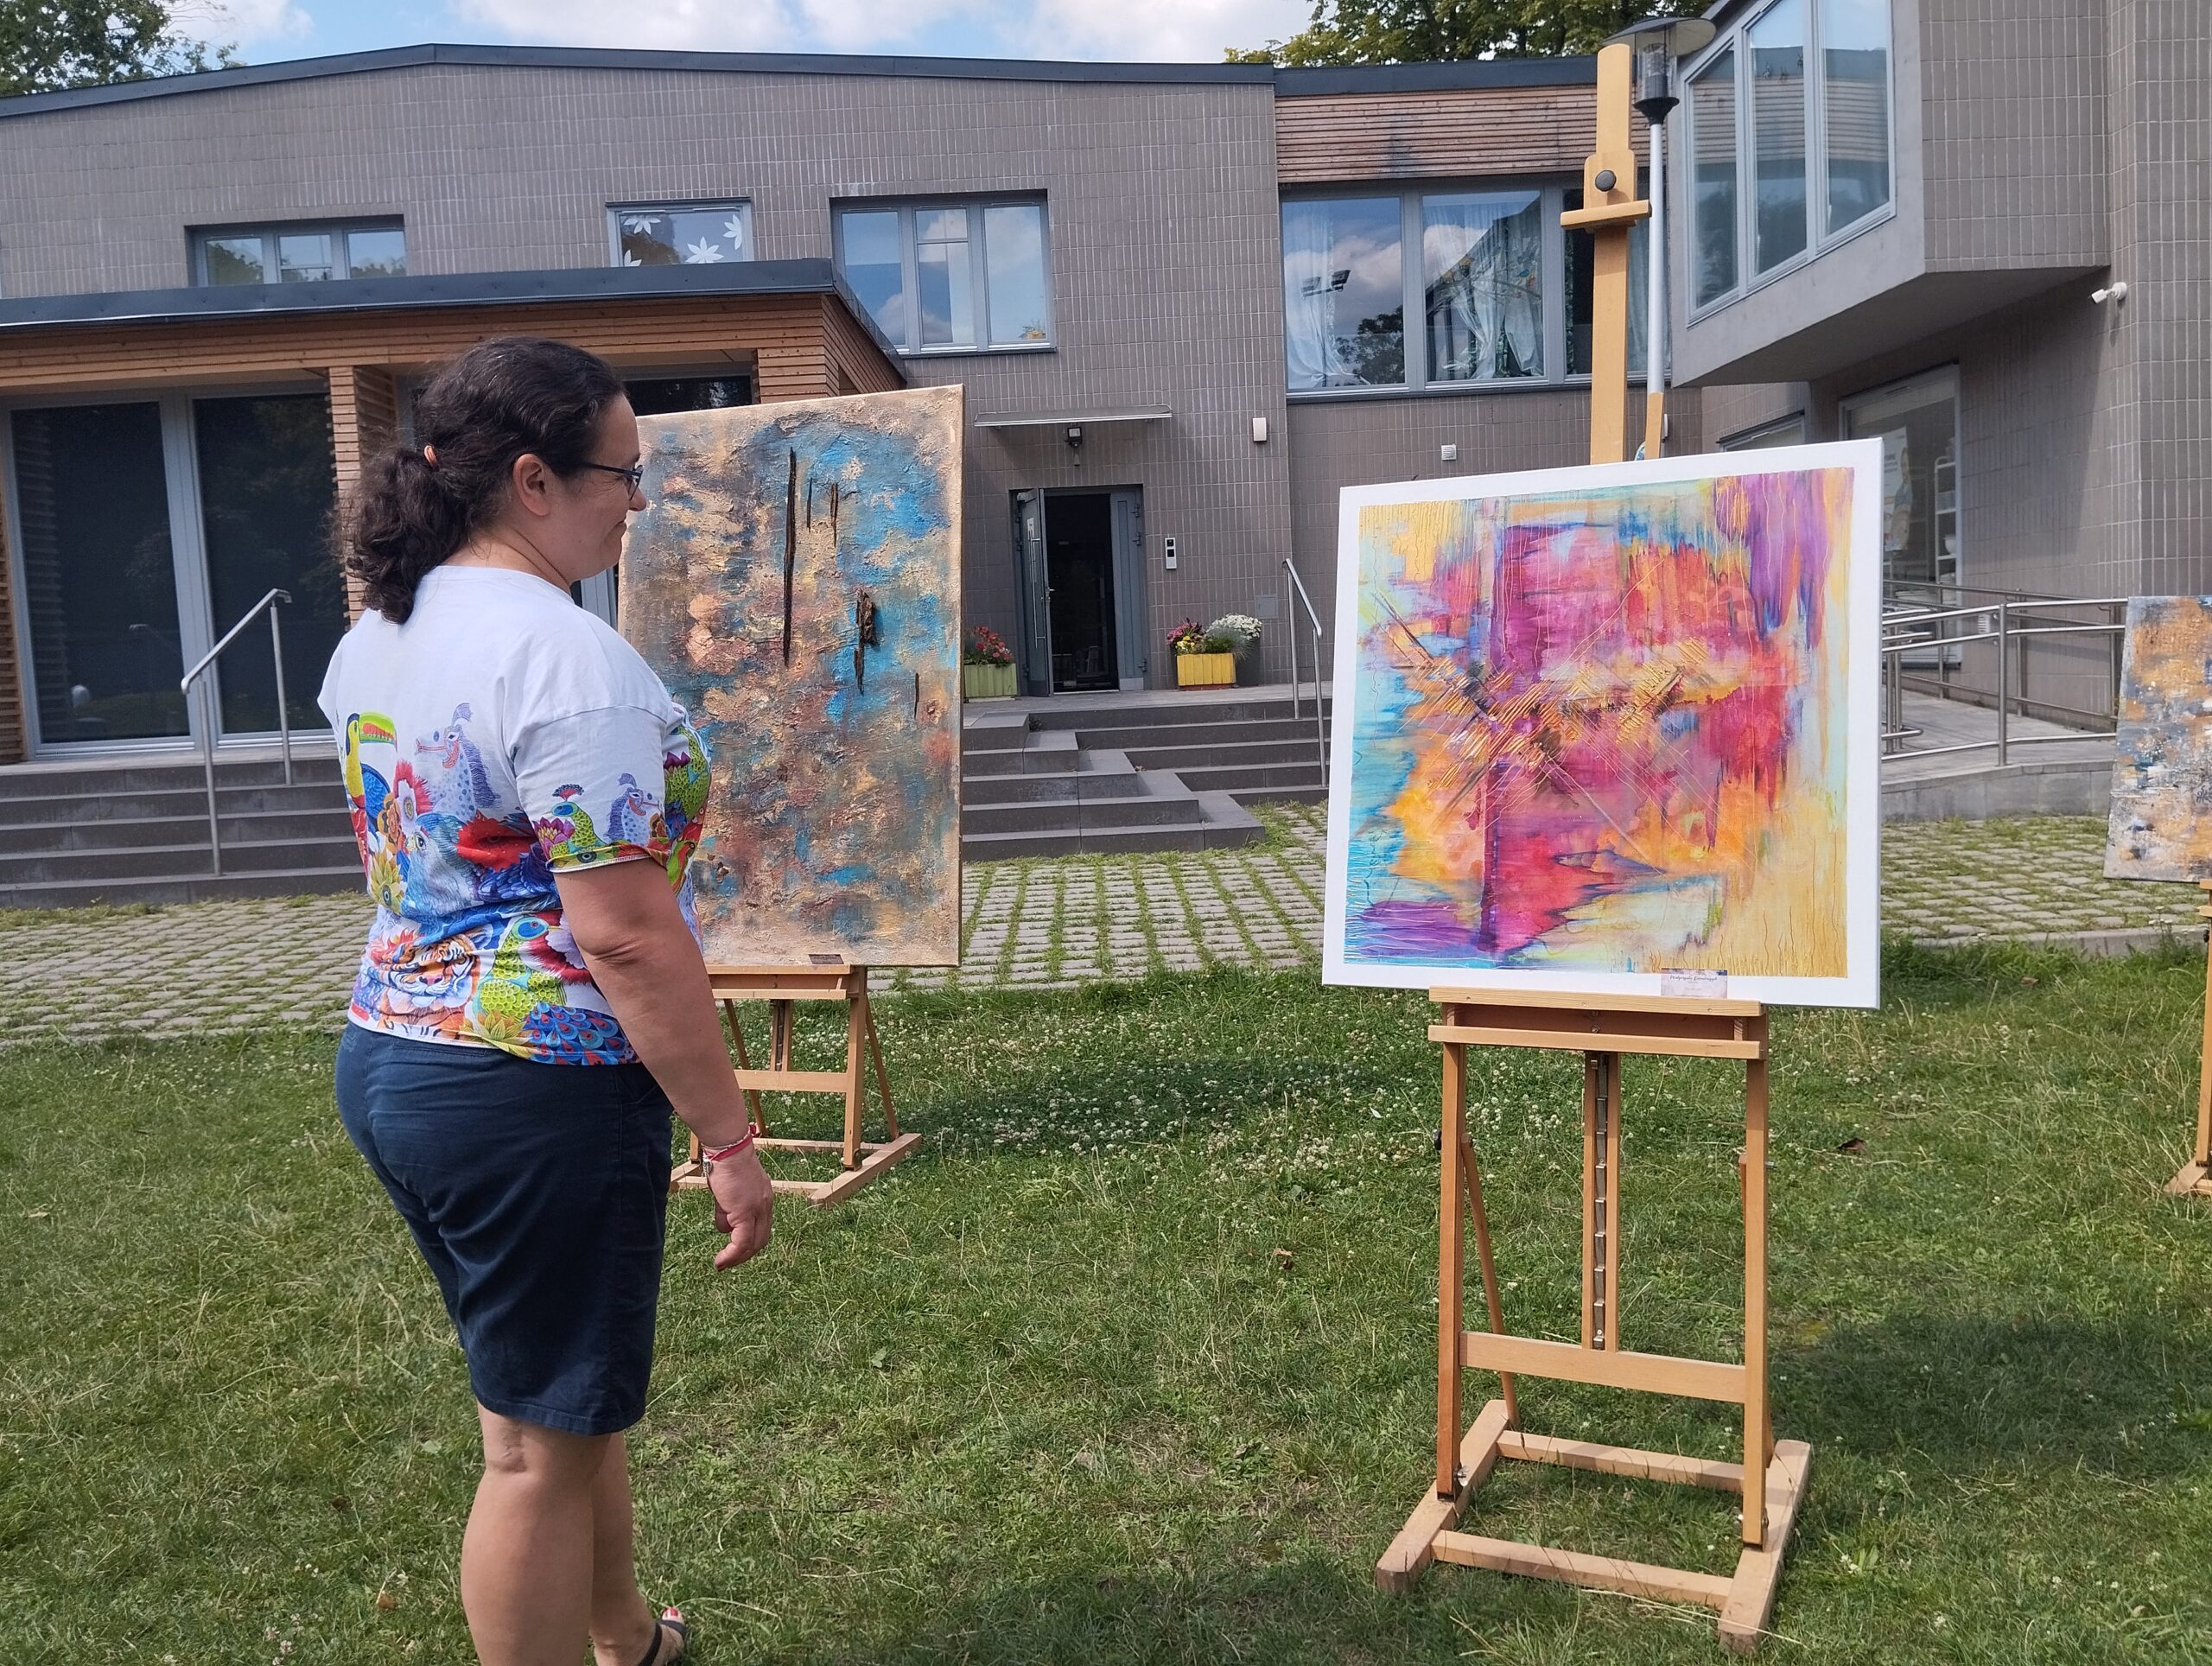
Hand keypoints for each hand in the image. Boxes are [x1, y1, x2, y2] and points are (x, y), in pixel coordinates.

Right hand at [705, 1145, 773, 1270]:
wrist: (728, 1149)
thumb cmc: (725, 1163)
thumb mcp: (728, 1190)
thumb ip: (727, 1209)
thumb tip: (724, 1226)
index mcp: (763, 1198)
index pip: (762, 1227)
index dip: (750, 1242)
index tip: (736, 1250)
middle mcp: (765, 1205)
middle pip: (761, 1239)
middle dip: (745, 1254)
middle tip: (729, 1262)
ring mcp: (757, 1209)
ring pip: (752, 1244)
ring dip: (737, 1258)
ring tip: (722, 1264)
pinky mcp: (745, 1212)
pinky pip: (741, 1242)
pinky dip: (732, 1255)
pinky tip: (721, 1260)